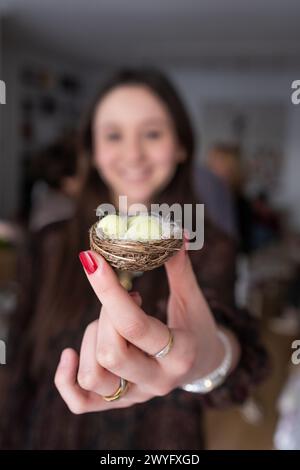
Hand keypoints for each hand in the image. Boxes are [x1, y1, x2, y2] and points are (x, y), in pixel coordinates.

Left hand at [54, 240, 232, 413]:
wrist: (202, 363)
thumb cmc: (197, 326)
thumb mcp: (192, 298)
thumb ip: (179, 267)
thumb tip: (177, 233)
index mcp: (179, 354)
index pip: (134, 325)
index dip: (109, 291)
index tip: (92, 260)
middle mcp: (157, 381)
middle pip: (111, 352)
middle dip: (106, 313)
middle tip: (125, 296)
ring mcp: (136, 396)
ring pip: (93, 375)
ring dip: (92, 338)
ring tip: (110, 324)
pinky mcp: (119, 403)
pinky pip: (80, 403)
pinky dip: (65, 379)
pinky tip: (69, 354)